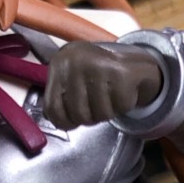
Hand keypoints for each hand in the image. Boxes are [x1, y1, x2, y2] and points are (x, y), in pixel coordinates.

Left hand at [43, 42, 163, 128]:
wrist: (130, 61)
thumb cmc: (95, 75)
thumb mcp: (71, 81)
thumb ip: (60, 98)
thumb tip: (53, 119)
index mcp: (60, 63)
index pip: (53, 108)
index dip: (65, 122)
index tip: (74, 121)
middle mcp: (76, 61)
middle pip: (78, 114)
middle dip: (90, 118)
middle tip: (97, 105)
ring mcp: (99, 65)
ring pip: (101, 114)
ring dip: (108, 112)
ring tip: (110, 95)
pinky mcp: (121, 73)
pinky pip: (119, 107)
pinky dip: (124, 106)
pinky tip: (122, 91)